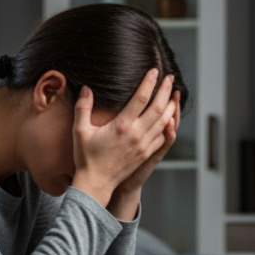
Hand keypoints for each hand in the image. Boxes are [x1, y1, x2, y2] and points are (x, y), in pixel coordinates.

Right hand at [70, 69, 177, 205]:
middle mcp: (136, 134)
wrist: (96, 183)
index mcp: (121, 126)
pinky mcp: (146, 154)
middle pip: (158, 108)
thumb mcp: (80, 130)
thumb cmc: (86, 157)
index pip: (140, 99)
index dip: (149, 83)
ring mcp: (143, 145)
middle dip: (165, 91)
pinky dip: (169, 125)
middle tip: (170, 77)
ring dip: (170, 106)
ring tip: (174, 93)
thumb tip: (86, 88)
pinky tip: (170, 117)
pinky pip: (162, 137)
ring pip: (163, 122)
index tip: (155, 71)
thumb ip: (83, 107)